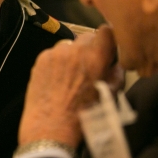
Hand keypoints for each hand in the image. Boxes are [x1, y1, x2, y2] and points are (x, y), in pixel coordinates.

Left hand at [19, 25, 122, 146]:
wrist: (50, 127)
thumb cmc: (83, 115)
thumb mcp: (109, 96)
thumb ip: (116, 75)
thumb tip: (116, 64)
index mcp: (95, 58)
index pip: (106, 31)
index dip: (108, 39)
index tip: (107, 49)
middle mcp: (74, 50)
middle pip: (87, 37)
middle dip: (90, 49)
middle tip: (89, 66)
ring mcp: (55, 53)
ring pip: (69, 45)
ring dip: (72, 55)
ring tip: (70, 74)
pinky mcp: (40, 59)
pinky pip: (53, 54)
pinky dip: (57, 62)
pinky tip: (56, 79)